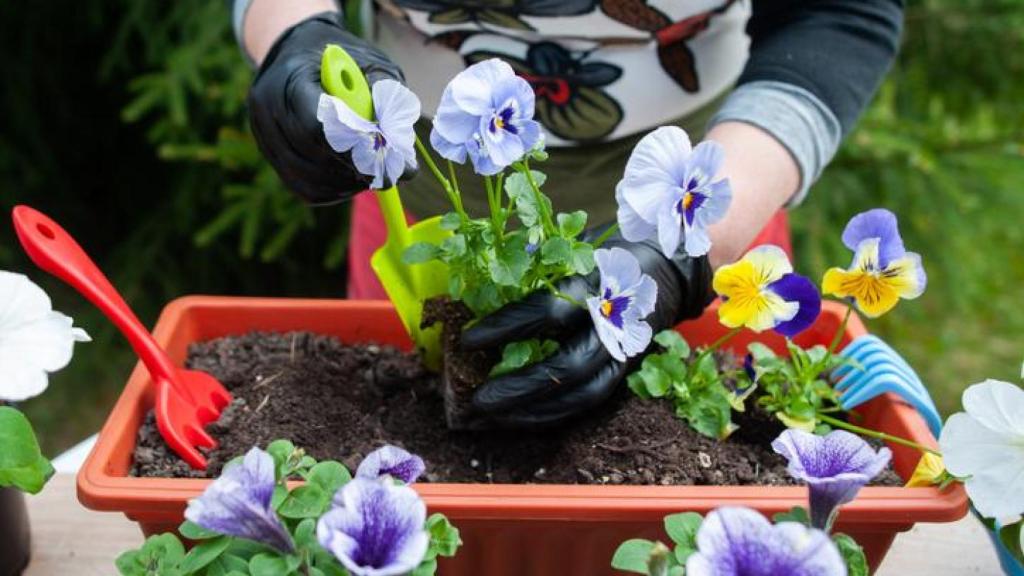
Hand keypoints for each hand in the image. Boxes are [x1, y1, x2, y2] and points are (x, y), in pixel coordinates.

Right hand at [248, 12, 410, 204]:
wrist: (299, 57)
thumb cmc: (343, 63)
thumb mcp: (370, 63)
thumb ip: (384, 95)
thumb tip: (400, 143)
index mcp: (291, 77)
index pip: (317, 124)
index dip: (354, 148)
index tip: (387, 160)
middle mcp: (268, 108)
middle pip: (312, 154)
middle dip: (355, 168)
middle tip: (389, 174)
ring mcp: (265, 135)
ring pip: (308, 178)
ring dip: (347, 182)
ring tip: (374, 173)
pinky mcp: (273, 157)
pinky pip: (305, 188)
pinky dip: (335, 191)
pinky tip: (354, 178)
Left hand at [461, 230, 713, 426]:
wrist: (664, 272)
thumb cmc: (607, 256)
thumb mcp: (576, 247)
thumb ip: (537, 262)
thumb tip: (481, 280)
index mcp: (597, 287)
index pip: (550, 311)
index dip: (507, 327)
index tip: (468, 339)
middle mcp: (613, 325)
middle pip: (567, 366)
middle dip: (520, 386)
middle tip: (478, 398)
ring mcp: (621, 354)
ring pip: (580, 395)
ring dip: (533, 411)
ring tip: (491, 417)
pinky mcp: (622, 373)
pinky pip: (587, 403)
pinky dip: (552, 414)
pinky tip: (518, 418)